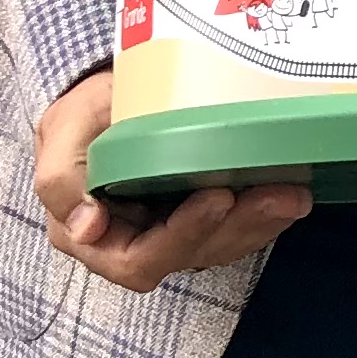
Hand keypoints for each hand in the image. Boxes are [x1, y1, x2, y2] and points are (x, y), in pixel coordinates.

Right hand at [31, 64, 309, 291]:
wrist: (109, 98)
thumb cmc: (84, 115)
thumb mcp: (63, 130)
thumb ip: (62, 177)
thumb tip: (86, 227)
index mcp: (95, 236)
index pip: (139, 259)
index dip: (182, 237)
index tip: (217, 197)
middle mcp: (136, 244)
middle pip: (191, 255)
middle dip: (238, 227)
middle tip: (279, 195)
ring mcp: (173, 233)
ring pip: (221, 245)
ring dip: (261, 223)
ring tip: (294, 193)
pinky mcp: (202, 220)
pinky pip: (236, 230)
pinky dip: (265, 215)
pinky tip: (291, 193)